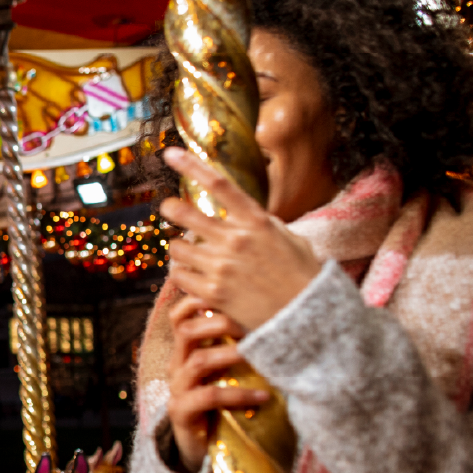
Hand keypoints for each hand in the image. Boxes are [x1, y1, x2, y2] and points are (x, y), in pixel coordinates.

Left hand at [161, 148, 322, 331]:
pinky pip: (179, 276)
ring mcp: (222, 267)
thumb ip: (264, 223)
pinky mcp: (213, 293)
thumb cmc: (301, 277)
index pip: (219, 185)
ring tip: (188, 254)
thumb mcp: (291, 239)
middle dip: (170, 208)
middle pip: (185, 213)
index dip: (191, 166)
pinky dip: (181, 275)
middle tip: (167, 208)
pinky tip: (191, 277)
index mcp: (257, 222)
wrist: (305, 318)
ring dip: (179, 248)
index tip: (170, 154)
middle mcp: (236, 240)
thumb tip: (244, 212)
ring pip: (177, 247)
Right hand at [166, 295, 270, 472]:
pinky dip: (239, 394)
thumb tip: (271, 314)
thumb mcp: (225, 369)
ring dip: (231, 354)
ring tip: (258, 355)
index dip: (198, 301)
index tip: (229, 292)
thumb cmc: (221, 400)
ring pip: (198, 361)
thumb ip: (235, 345)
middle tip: (251, 324)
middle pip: (186, 331)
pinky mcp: (182, 412)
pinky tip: (263, 396)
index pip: (179, 315)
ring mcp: (177, 389)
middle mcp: (176, 365)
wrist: (201, 445)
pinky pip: (208, 397)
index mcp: (183, 350)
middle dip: (219, 322)